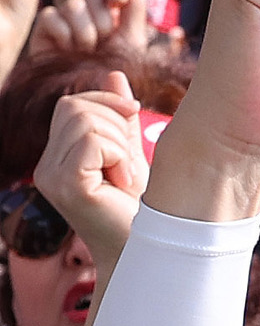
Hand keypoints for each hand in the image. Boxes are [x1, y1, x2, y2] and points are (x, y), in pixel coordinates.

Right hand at [29, 0, 151, 59]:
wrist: (92, 94)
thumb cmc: (113, 68)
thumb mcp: (132, 37)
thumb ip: (136, 4)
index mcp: (109, 6)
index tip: (119, 1)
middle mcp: (86, 7)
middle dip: (103, 19)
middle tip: (104, 40)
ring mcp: (65, 15)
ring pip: (73, 5)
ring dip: (86, 32)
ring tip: (88, 50)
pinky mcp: (46, 26)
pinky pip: (53, 17)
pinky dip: (65, 36)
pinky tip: (69, 50)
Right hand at [31, 72, 147, 272]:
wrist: (149, 252)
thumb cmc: (141, 210)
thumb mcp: (131, 154)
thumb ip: (120, 118)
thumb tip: (115, 73)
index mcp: (56, 158)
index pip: (72, 105)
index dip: (106, 102)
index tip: (133, 118)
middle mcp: (45, 167)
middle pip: (75, 106)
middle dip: (114, 121)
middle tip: (130, 161)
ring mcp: (51, 177)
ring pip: (85, 121)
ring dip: (119, 144)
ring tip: (126, 177)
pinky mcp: (65, 185)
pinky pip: (92, 141)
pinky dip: (118, 156)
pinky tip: (123, 183)